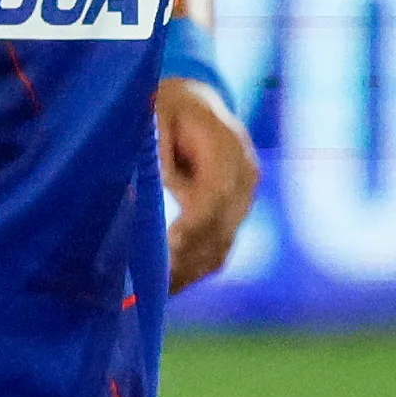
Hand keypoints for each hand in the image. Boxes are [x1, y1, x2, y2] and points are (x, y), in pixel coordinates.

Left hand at [158, 77, 259, 291]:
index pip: (216, 195)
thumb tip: (164, 187)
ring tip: (151, 294)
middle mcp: (245, 176)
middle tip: (150, 284)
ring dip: (189, 270)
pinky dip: (194, 268)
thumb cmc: (165, 106)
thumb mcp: (156, 113)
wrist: (193, 102)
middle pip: (221, 226)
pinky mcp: (235, 213)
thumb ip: (161, 149)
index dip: (193, 225)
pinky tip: (166, 285)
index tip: (168, 248)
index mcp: (227, 147)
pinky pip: (219, 247)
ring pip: (222, 244)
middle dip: (186, 257)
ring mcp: (244, 197)